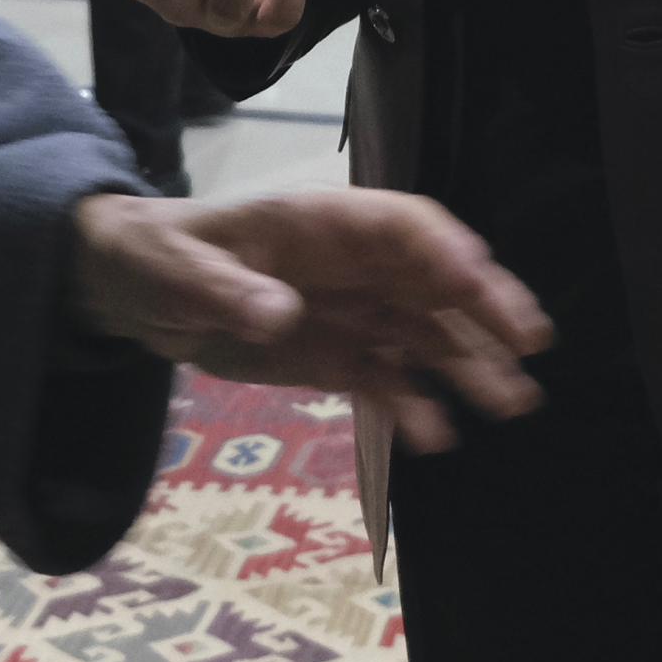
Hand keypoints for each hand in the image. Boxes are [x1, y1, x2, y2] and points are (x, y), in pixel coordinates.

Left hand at [69, 189, 548, 451]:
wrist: (131, 293)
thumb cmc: (155, 256)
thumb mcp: (177, 269)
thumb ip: (226, 290)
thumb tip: (279, 316)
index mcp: (321, 225)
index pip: (402, 226)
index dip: (443, 250)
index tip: (476, 282)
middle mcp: (351, 267)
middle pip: (433, 279)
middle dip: (484, 307)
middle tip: (530, 344)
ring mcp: (348, 313)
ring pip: (423, 333)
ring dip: (469, 363)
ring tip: (513, 401)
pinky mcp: (333, 358)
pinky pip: (385, 379)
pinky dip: (412, 404)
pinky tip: (436, 436)